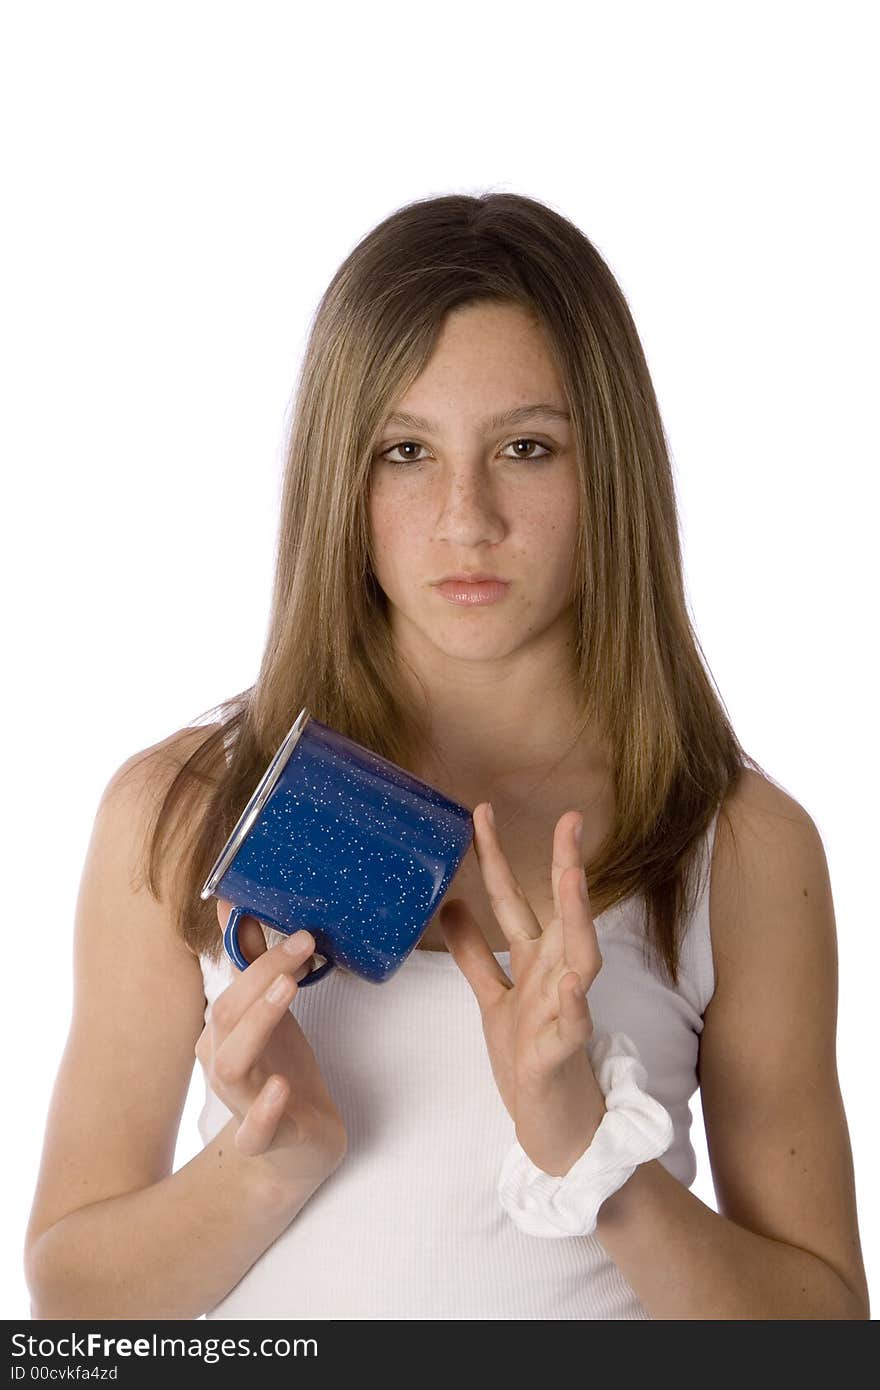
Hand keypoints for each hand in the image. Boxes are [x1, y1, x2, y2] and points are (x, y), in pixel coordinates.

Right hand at [195, 903, 347, 1188]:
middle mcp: (221, 1064)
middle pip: (226, 1015)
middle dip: (261, 978)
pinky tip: (282, 1087)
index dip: (264, 957)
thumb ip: (252, 961)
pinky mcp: (264, 1139)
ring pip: (231, 1066)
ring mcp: (240, 1103)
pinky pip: (253, 1132)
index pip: (231, 987)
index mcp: (221, 1032)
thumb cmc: (282, 1068)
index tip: (303, 935)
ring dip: (258, 1024)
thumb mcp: (273, 1010)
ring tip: (289, 990)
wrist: (301, 1142)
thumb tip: (232, 903)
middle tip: (302, 947)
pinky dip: (264, 1110)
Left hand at [440, 803, 606, 1176]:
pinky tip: (573, 981)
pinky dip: (575, 1002)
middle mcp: (555, 977)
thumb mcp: (493, 997)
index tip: (481, 812)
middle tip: (569, 820)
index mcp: (533, 962)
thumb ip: (474, 953)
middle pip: (560, 913)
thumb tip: (451, 904)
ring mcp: (564, 1011)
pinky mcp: (563, 1052)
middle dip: (565, 866)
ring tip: (573, 878)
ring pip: (579, 956)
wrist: (552, 1127)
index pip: (514, 899)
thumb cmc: (529, 1058)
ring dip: (576, 917)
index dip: (496, 857)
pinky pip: (573, 1025)